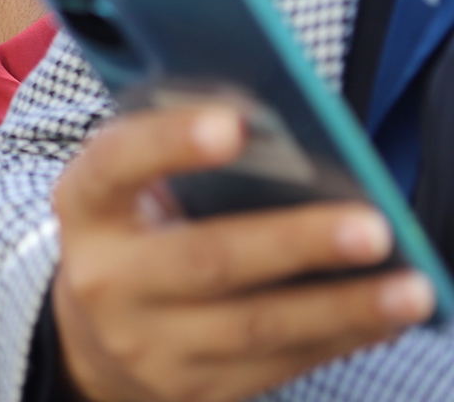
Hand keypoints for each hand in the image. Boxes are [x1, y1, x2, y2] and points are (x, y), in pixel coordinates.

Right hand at [52, 103, 433, 401]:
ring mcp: (148, 344)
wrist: (93, 339)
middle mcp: (106, 279)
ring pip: (256, 326)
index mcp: (85, 207)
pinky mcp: (194, 391)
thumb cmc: (133, 230)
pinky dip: (341, 338)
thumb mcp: (130, 187)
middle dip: (294, 243)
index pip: (115, 165)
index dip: (169, 143)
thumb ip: (180, 153)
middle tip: (374, 228)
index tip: (236, 123)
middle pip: (205, 260)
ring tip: (413, 288)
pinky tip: (387, 316)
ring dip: (343, 307)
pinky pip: (279, 365)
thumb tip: (278, 129)